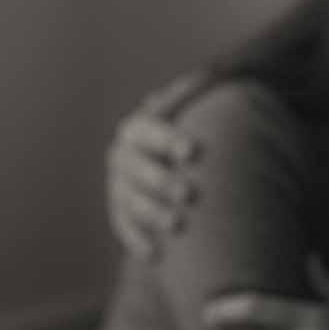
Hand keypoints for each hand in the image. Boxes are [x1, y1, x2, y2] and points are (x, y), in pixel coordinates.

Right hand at [105, 75, 209, 260]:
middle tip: (190, 194)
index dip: (170, 141)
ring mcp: (119, 187)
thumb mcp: (183, 112)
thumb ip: (191, 96)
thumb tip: (209, 74)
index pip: (151, 132)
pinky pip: (125, 228)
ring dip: (153, 214)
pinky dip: (138, 241)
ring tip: (179, 226)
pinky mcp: (121, 213)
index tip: (194, 152)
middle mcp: (123, 157)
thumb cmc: (182, 135)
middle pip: (139, 170)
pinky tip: (156, 255)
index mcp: (138, 130)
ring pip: (132, 202)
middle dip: (163, 182)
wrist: (160, 162)